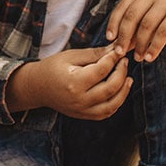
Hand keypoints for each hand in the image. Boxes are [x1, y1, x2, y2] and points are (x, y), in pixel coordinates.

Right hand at [7, 45, 130, 118]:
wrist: (37, 87)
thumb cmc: (52, 68)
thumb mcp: (71, 56)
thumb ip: (94, 54)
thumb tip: (116, 49)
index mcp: (74, 82)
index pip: (101, 70)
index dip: (113, 59)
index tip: (119, 51)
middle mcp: (79, 99)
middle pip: (110, 88)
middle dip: (122, 73)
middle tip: (124, 62)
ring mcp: (82, 110)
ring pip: (112, 104)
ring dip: (124, 91)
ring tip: (128, 78)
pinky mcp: (84, 115)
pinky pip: (106, 113)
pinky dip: (116, 103)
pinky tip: (120, 91)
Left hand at [106, 0, 165, 62]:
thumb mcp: (149, 22)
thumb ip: (134, 31)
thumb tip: (115, 47)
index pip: (123, 6)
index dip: (114, 23)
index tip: (110, 39)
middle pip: (132, 15)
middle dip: (124, 35)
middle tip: (120, 52)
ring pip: (147, 25)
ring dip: (140, 44)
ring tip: (138, 58)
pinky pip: (163, 32)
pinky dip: (154, 47)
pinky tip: (150, 57)